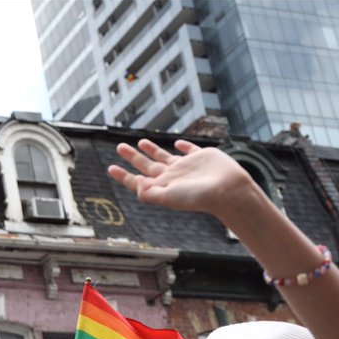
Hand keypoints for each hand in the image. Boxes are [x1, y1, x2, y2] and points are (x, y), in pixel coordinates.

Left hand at [108, 139, 255, 221]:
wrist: (228, 191)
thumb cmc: (199, 197)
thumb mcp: (169, 196)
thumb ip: (150, 193)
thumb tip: (137, 186)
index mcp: (162, 186)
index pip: (138, 181)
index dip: (124, 175)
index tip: (110, 168)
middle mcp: (172, 177)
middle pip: (147, 166)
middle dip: (133, 157)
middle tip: (120, 147)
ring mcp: (186, 167)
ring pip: (164, 156)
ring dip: (152, 150)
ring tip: (140, 142)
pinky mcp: (201, 157)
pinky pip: (189, 150)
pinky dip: (182, 146)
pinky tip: (176, 143)